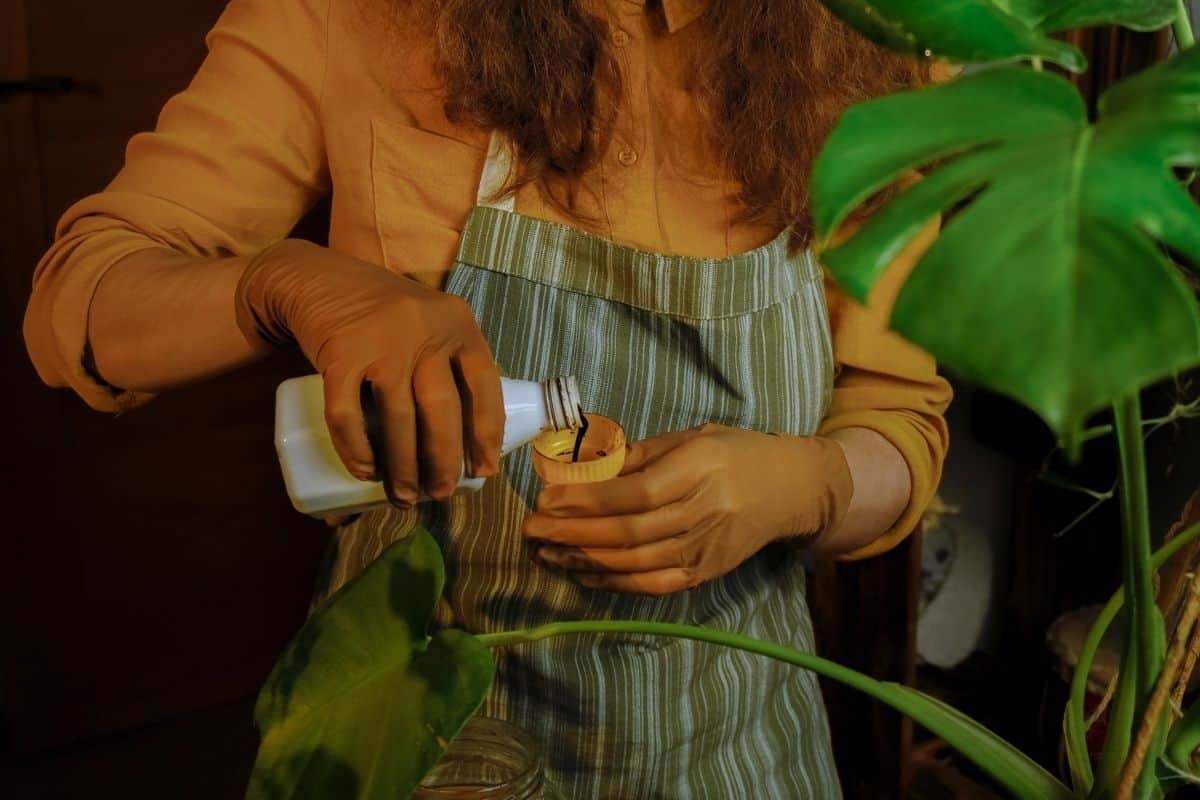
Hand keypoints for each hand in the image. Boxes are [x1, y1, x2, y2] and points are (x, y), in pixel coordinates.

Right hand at [236, 239, 503, 505]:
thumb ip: (452, 360)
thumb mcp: (430, 322)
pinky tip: (365, 472)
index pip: (485, 384)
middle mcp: (423, 329)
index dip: (487, 433)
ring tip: (406, 496)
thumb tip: (472, 437)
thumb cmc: (385, 314)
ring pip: (397, 418)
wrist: (319, 279)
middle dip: (444, 461)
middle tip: (441, 493)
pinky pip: (347, 414)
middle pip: (442, 409)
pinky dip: (356, 450)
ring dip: (403, 467)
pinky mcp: (338, 353)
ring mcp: (380, 340)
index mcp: (457, 323)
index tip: (483, 470)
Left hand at [522, 423, 853, 594]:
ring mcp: (705, 548)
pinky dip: (614, 582)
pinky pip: (653, 584)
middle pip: (628, 531)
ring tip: (546, 551)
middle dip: (573, 532)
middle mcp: (703, 512)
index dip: (586, 500)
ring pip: (635, 562)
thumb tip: (581, 467)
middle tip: (531, 529)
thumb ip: (638, 455)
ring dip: (584, 558)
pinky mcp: (706, 573)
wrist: (792, 489)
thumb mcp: (691, 437)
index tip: (546, 498)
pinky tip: (582, 572)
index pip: (633, 493)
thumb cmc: (735, 453)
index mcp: (699, 469)